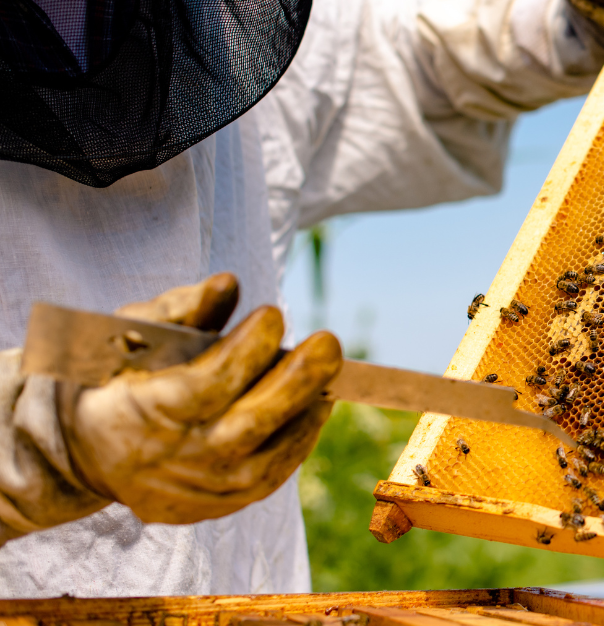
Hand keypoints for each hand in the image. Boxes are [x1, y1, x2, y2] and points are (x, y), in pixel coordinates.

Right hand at [59, 274, 342, 523]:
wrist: (87, 454)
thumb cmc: (115, 380)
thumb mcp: (131, 337)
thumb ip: (179, 309)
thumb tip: (228, 284)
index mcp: (140, 413)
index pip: (207, 385)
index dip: (246, 350)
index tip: (273, 314)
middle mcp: (172, 460)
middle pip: (248, 425)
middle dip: (296, 380)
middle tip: (327, 342)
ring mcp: (198, 491)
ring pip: (269, 457)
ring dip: (306, 409)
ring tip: (328, 368)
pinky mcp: (218, 506)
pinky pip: (272, 476)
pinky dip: (299, 439)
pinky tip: (316, 403)